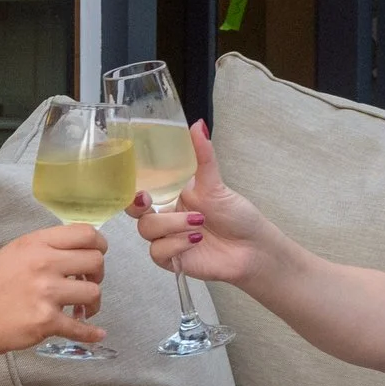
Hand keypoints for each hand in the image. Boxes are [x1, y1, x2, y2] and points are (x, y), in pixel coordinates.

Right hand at [0, 223, 109, 356]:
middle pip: (96, 261)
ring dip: (92, 304)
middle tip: (86, 284)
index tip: (98, 255)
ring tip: (79, 310)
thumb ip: (46, 249)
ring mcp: (46, 293)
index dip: (100, 245)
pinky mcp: (46, 321)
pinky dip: (91, 333)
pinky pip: (81, 328)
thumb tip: (80, 253)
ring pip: (93, 293)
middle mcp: (44, 263)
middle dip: (98, 274)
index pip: (86, 233)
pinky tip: (96, 333)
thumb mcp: (14, 254)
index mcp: (36, 243)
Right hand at [126, 121, 276, 287]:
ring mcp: (168, 239)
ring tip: (198, 223)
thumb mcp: (216, 184)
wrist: (253, 248)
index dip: (131, 188)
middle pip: (136, 213)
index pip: (141, 190)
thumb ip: (203, 156)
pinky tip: (195, 241)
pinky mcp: (173, 260)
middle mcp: (167, 217)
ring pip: (147, 231)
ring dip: (171, 225)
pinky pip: (158, 252)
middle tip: (148, 202)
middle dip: (137, 207)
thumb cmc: (236, 215)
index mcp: (172, 196)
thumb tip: (198, 124)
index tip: (139, 187)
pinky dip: (175, 245)